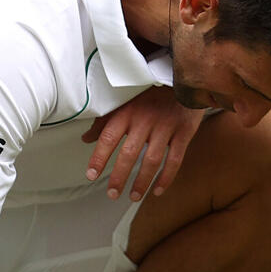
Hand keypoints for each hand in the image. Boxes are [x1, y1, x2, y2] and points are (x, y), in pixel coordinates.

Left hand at [82, 86, 201, 201]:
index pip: (108, 137)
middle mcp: (145, 119)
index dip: (99, 158)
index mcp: (127, 111)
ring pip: (152, 160)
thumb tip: (86, 139)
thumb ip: (105, 121)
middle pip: (129, 154)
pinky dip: (166, 178)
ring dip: (142, 182)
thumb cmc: (149, 90)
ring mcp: (166, 126)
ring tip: (134, 196)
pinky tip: (157, 190)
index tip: (91, 175)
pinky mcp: (184, 131)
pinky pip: (175, 160)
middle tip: (112, 194)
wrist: (183, 75)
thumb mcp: (125, 100)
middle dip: (119, 177)